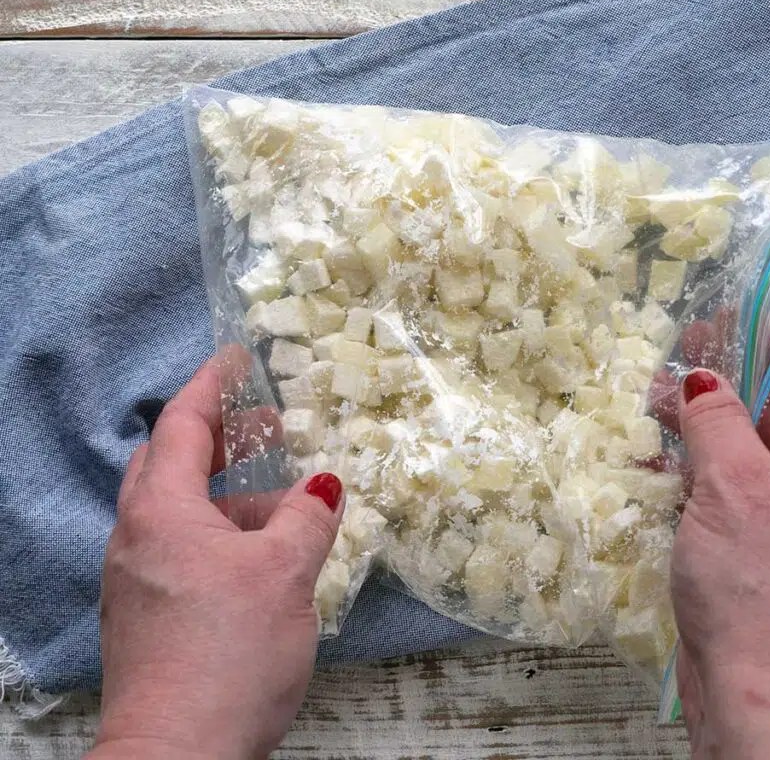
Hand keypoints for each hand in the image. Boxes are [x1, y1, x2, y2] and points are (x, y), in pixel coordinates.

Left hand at [86, 352, 344, 759]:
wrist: (177, 755)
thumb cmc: (229, 651)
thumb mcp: (285, 575)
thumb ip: (307, 519)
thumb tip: (325, 487)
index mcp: (160, 512)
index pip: (181, 426)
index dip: (211, 385)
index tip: (237, 357)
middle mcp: (136, 537)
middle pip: (169, 464)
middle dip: (217, 438)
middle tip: (266, 427)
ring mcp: (136, 579)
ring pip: (178, 512)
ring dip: (225, 493)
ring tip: (281, 499)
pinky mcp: (148, 615)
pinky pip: (180, 550)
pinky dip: (219, 533)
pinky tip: (261, 557)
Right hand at [666, 332, 769, 757]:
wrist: (755, 690)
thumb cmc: (754, 580)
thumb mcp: (732, 482)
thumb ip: (715, 416)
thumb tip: (701, 376)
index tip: (720, 321)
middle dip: (725, 386)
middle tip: (669, 366)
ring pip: (754, 453)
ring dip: (706, 431)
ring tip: (651, 411)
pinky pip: (740, 493)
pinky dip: (704, 474)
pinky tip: (656, 463)